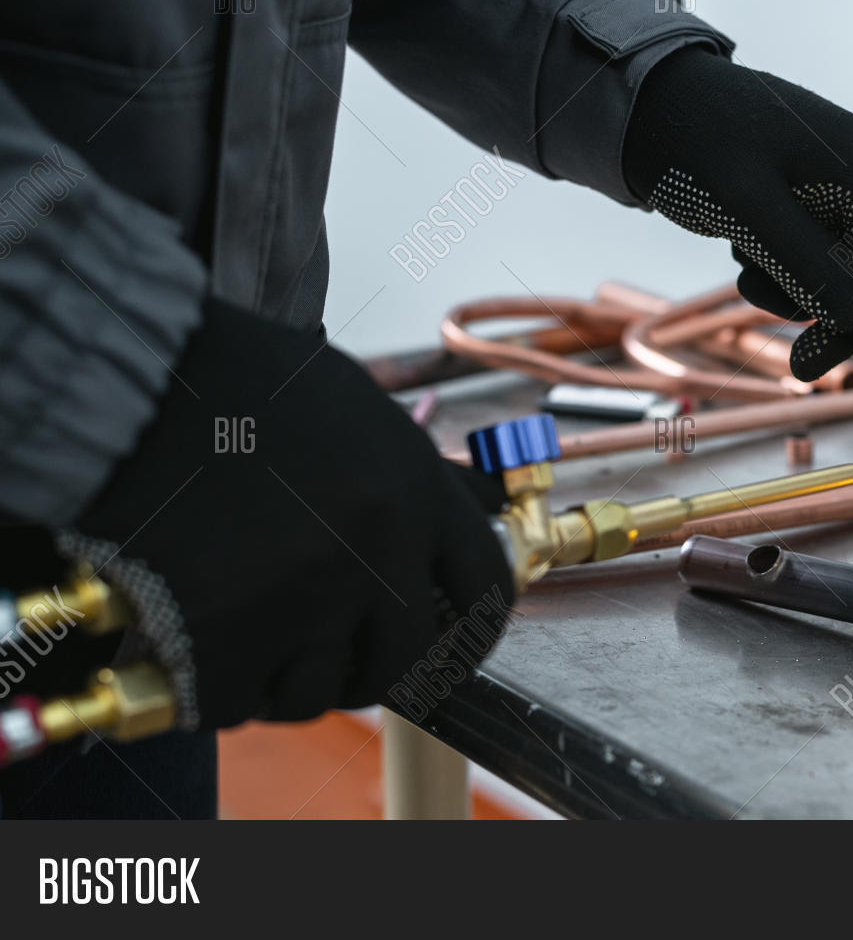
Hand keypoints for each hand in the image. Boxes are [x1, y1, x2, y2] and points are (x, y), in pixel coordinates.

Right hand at [58, 301, 513, 729]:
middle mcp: (375, 555)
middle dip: (376, 669)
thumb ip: (414, 476)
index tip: (453, 643)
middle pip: (408, 662)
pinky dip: (219, 688)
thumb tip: (467, 516)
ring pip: (320, 694)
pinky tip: (201, 643)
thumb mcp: (358, 408)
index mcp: (416, 493)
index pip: (486, 589)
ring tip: (255, 636)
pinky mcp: (224, 641)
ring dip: (290, 679)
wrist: (131, 384)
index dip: (473, 628)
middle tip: (343, 658)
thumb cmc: (238, 383)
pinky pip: (237, 704)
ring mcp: (303, 602)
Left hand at [624, 46, 852, 380]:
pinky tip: (739, 247)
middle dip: (837, 319)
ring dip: (795, 294)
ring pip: (830, 269)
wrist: (641, 107)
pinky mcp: (788, 204)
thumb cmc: (692, 140)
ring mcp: (817, 190)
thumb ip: (805, 259)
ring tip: (745, 282)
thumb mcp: (746, 204)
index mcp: (852, 160)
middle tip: (802, 369)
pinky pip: (799, 256)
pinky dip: (774, 271)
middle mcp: (845, 174)